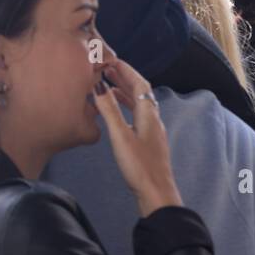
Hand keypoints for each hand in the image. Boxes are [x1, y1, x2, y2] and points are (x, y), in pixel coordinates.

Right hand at [91, 58, 181, 216]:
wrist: (156, 193)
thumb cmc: (139, 166)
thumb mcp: (120, 136)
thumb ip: (109, 110)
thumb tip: (98, 86)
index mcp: (148, 115)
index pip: (139, 84)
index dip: (126, 70)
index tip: (111, 60)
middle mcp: (153, 119)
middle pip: (140, 92)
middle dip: (124, 78)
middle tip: (106, 69)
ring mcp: (152, 131)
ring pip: (138, 104)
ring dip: (124, 92)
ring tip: (108, 85)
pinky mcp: (148, 141)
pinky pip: (136, 115)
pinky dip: (125, 107)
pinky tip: (116, 112)